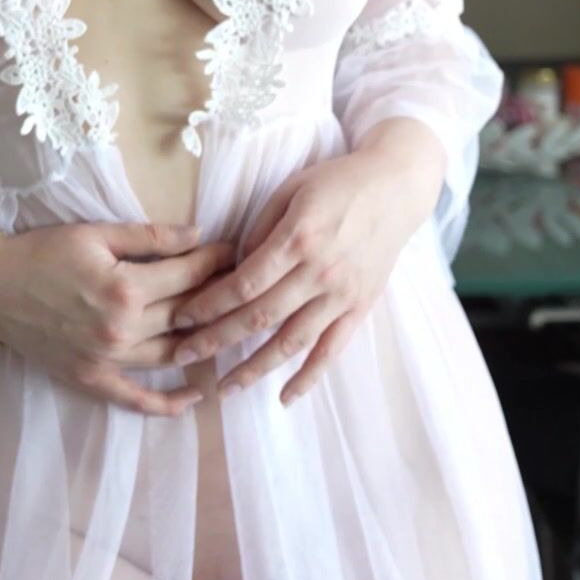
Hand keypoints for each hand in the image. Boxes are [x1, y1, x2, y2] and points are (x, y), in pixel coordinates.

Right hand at [0, 221, 237, 416]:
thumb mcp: (97, 233)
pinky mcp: (89, 378)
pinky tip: (196, 397)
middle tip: (242, 285)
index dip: (218, 262)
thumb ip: (152, 236)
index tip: (237, 252)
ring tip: (229, 328)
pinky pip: (134, 398)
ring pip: (173, 355)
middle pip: (188, 315)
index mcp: (125, 288)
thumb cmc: (43, 253)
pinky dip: (166, 404)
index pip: (190, 276)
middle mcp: (121, 329)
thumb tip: (200, 236)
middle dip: (219, 297)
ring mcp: (106, 359)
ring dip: (205, 343)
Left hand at [168, 125, 442, 402]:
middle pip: (259, 316)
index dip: (208, 305)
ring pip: (292, 341)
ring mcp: (342, 293)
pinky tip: (285, 397)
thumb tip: (232, 269)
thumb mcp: (290, 191)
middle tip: (183, 356)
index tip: (181, 318)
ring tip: (225, 388)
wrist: (398, 186)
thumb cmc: (338, 182)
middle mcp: (320, 271)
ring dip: (255, 368)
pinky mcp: (361, 306)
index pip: (242, 284)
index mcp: (298, 238)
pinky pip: (333, 349)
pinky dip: (310, 377)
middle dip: (216, 340)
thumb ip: (259, 231)